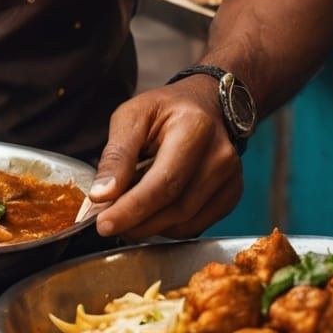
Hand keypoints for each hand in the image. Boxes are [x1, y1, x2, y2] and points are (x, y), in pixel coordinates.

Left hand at [88, 78, 242, 238]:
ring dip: (150, 227)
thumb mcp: (132, 116)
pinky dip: (168, 227)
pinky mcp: (232, 194)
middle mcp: (220, 156)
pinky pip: (196, 225)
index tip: (104, 224)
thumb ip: (117, 155)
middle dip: (136, 222)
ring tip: (126, 215)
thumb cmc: (165, 110)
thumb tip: (101, 195)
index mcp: (194, 128)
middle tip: (107, 224)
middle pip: (176, 207)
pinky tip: (151, 214)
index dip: (132, 208)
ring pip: (185, 222)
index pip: (163, 182)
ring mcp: (230, 178)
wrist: (205, 104)